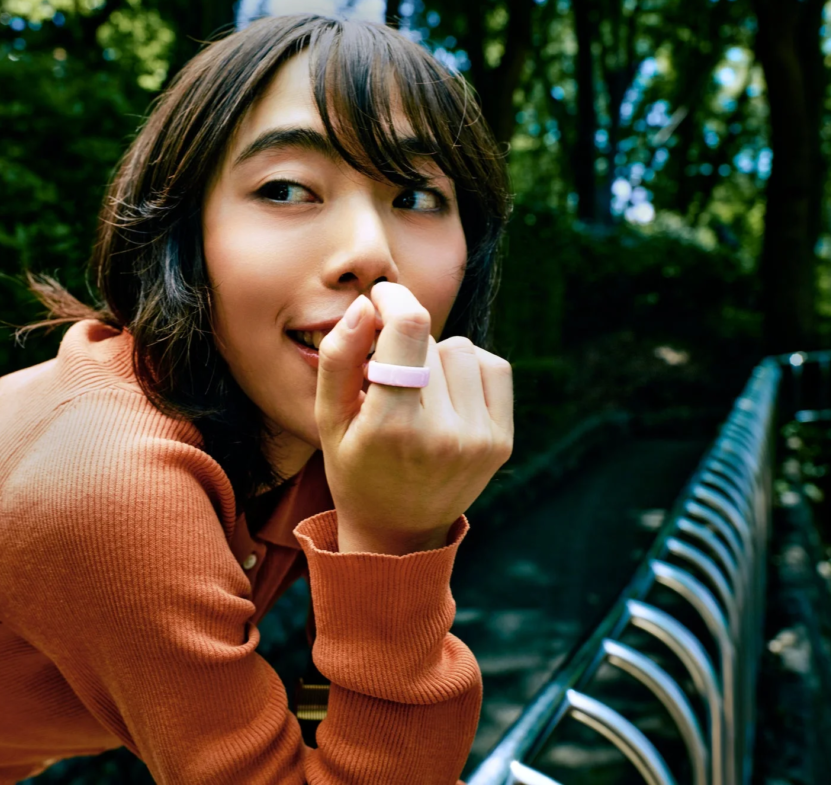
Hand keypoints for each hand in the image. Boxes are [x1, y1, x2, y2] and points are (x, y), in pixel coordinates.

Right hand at [315, 281, 513, 554]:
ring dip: (438, 358)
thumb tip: (366, 305)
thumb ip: (339, 358)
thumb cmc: (355, 469)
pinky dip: (469, 370)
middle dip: (405, 346)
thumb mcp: (328, 419)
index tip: (380, 298)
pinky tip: (447, 396)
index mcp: (392, 427)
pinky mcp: (502, 441)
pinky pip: (494, 366)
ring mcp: (479, 439)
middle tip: (389, 381)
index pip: (409, 329)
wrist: (399, 533)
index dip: (394, 299)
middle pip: (430, 339)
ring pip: (463, 348)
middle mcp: (443, 434)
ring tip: (419, 394)